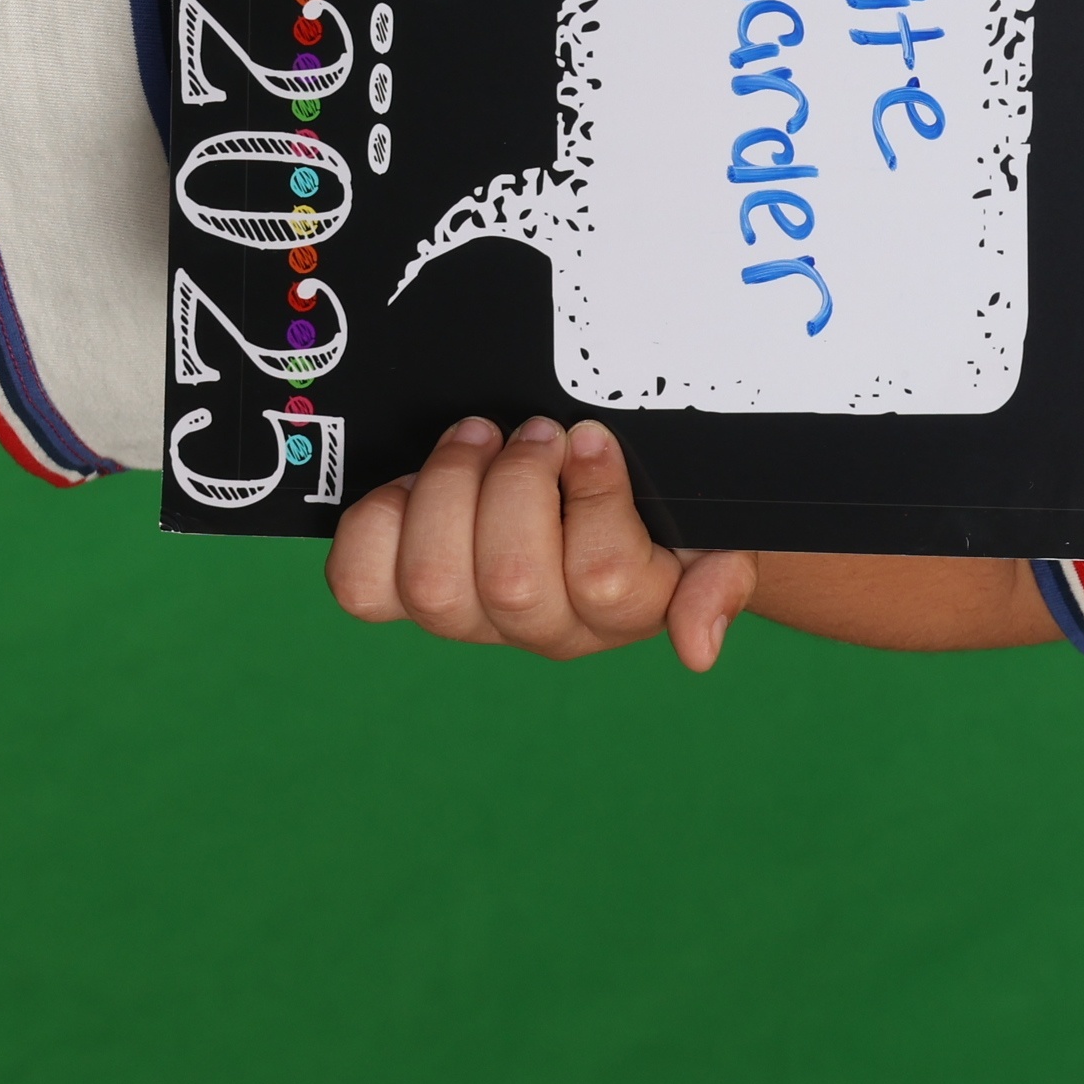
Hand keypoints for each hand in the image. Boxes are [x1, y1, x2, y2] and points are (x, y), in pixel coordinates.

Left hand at [326, 415, 757, 669]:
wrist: (613, 511)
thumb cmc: (668, 514)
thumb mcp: (718, 534)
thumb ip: (721, 581)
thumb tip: (698, 651)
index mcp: (625, 611)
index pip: (604, 576)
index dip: (593, 495)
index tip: (593, 437)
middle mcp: (543, 627)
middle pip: (512, 581)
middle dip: (517, 482)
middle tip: (535, 431)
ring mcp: (471, 617)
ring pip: (434, 582)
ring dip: (450, 490)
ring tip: (479, 438)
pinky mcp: (406, 596)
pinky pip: (362, 588)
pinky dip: (376, 527)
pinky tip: (414, 486)